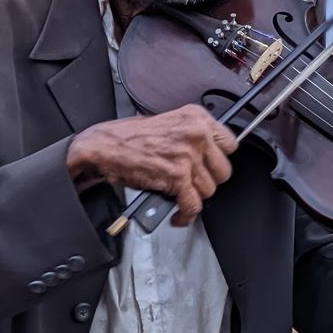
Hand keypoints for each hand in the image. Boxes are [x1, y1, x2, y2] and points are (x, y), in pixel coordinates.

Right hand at [66, 104, 237, 225]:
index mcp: (195, 117)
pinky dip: (185, 215)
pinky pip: (193, 205)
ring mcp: (188, 156)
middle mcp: (196, 134)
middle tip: (192, 184)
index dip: (218, 159)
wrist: (103, 147)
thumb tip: (207, 154)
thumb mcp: (167, 122)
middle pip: (223, 170)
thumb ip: (191, 134)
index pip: (230, 143)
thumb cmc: (127, 137)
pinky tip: (178, 214)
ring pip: (209, 190)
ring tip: (181, 197)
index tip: (212, 166)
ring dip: (194, 198)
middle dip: (207, 181)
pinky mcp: (178, 178)